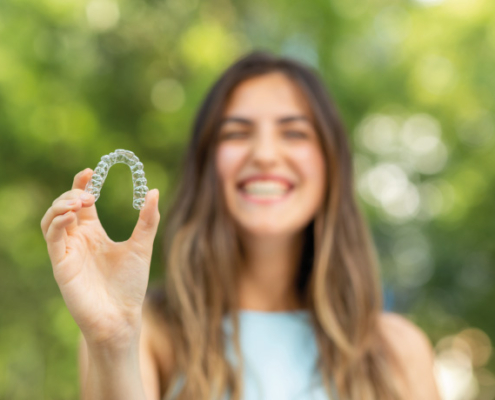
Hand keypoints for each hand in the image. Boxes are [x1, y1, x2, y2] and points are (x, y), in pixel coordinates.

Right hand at [41, 168, 160, 347]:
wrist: (122, 316)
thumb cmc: (130, 284)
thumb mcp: (141, 246)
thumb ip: (147, 220)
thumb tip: (153, 190)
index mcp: (94, 233)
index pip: (82, 202)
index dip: (82, 184)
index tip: (91, 170)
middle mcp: (78, 239)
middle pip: (64, 206)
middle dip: (72, 193)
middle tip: (89, 194)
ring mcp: (68, 251)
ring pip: (51, 219)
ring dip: (60, 205)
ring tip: (80, 201)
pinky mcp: (61, 264)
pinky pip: (52, 238)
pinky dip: (57, 223)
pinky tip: (72, 216)